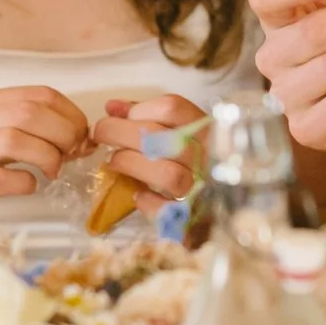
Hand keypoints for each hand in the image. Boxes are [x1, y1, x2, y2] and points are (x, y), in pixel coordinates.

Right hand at [0, 85, 91, 235]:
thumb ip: (11, 123)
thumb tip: (65, 131)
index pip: (38, 94)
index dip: (70, 113)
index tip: (80, 132)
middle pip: (32, 113)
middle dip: (65, 132)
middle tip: (72, 153)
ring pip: (16, 138)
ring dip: (47, 156)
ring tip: (52, 170)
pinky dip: (23, 183)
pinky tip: (27, 186)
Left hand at [93, 93, 208, 212]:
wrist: (225, 205)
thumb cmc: (193, 159)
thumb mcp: (177, 131)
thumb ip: (146, 116)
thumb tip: (112, 107)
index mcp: (205, 129)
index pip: (172, 108)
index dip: (139, 110)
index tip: (118, 116)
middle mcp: (208, 155)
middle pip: (162, 138)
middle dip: (121, 133)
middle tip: (100, 135)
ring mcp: (204, 187)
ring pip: (169, 175)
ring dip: (133, 165)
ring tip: (115, 162)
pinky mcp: (195, 217)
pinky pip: (171, 212)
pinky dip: (150, 204)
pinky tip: (139, 196)